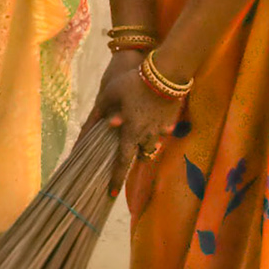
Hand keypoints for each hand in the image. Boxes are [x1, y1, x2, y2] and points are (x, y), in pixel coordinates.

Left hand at [89, 50, 183, 188]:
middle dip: (133, 154)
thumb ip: (102, 109)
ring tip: (140, 131)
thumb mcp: (111, 93)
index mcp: (130, 132)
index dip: (115, 179)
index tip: (111, 194)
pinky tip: (153, 117)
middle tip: (128, 149)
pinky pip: (162, 131)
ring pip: (152, 144)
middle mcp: (147, 135)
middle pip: (140, 154)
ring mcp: (161, 129)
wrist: (166, 74)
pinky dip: (156, 128)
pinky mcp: (171, 121)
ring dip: (145, 142)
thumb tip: (98, 123)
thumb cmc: (134, 82)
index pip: (122, 162)